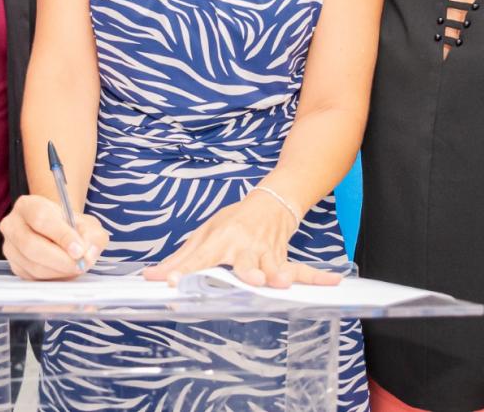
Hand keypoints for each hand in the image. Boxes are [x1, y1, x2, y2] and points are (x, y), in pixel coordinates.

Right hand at [0, 194, 108, 279]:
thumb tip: (88, 253)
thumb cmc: (70, 226)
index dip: (61, 236)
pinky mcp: (14, 266)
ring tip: (76, 267)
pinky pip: (32, 277)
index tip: (79, 250)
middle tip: (80, 264)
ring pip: (32, 265)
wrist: (58, 234)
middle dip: (60, 259)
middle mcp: (12, 225)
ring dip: (58, 271)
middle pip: (31, 245)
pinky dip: (53, 278)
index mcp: (28, 205)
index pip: (41, 219)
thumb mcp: (87, 223)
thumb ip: (92, 235)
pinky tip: (65, 272)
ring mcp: (10, 248)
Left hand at [143, 190, 340, 287]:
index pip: (199, 257)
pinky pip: (301, 270)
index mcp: (220, 239)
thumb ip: (180, 258)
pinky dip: (316, 277)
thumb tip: (151, 277)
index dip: (184, 270)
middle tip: (243, 280)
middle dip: (243, 271)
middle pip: (242, 262)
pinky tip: (331, 282)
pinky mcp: (284, 257)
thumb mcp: (205, 234)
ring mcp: (266, 251)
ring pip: (272, 265)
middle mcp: (243, 245)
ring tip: (277, 281)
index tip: (170, 282)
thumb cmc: (235, 221)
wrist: (272, 201)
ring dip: (276, 273)